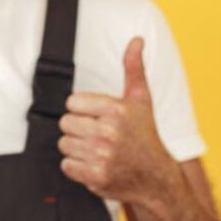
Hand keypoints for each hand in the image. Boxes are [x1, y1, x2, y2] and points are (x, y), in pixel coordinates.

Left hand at [58, 37, 178, 205]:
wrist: (157, 179)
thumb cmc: (145, 137)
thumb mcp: (141, 100)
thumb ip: (134, 68)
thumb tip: (136, 40)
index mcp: (117, 110)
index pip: (72, 102)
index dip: (82, 110)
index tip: (97, 117)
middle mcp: (109, 132)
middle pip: (65, 123)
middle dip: (78, 129)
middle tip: (97, 136)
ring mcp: (102, 155)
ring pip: (64, 144)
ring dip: (77, 149)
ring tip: (96, 150)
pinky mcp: (95, 176)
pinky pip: (66, 165)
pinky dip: (76, 167)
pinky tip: (93, 164)